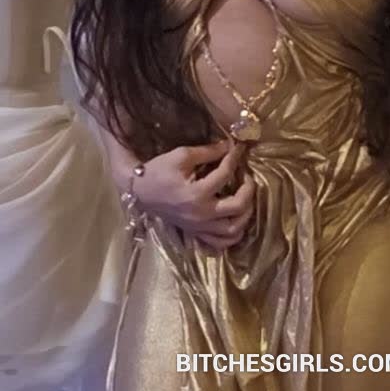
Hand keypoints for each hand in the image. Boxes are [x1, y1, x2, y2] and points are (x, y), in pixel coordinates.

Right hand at [133, 138, 255, 252]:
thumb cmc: (159, 171)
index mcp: (197, 193)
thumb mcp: (181, 156)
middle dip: (249, 189)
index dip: (234, 158)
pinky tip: (235, 221)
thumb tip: (229, 147)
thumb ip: (207, 152)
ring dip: (246, 215)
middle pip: (238, 207)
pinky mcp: (195, 233)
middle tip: (247, 177)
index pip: (225, 174)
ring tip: (246, 200)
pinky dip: (232, 236)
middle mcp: (201, 214)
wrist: (139, 191)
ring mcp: (199, 227)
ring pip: (233, 230)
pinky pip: (220, 244)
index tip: (239, 148)